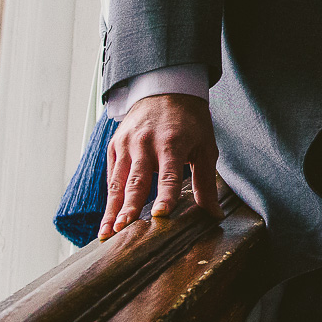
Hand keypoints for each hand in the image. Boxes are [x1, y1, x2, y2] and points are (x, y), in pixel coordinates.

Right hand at [100, 93, 222, 239]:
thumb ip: (205, 182)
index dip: (165, 195)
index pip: (169, 174)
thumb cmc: (190, 122)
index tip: (160, 215)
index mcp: (172, 143)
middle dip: (129, 207)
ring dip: (112, 209)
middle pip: (136, 181)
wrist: (165, 89)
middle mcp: (145, 144)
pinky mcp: (115, 146)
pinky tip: (108, 219)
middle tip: (122, 230)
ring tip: (107, 233)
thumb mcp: (205, 147)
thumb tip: (214, 215)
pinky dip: (109, 198)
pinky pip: (111, 176)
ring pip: (117, 182)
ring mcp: (126, 144)